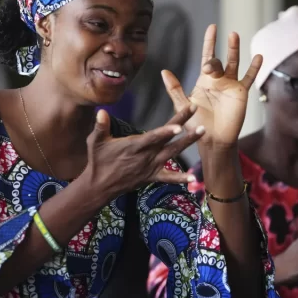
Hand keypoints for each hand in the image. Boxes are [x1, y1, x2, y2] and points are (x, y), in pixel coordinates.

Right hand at [83, 106, 203, 199]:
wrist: (99, 186)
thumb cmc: (98, 161)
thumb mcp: (95, 142)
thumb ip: (100, 126)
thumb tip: (102, 111)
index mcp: (134, 146)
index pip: (153, 137)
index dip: (166, 132)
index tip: (179, 126)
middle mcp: (145, 156)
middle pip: (168, 141)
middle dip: (184, 129)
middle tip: (197, 117)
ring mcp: (150, 167)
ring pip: (173, 154)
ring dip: (188, 143)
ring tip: (202, 132)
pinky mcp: (151, 176)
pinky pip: (168, 178)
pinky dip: (180, 178)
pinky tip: (194, 178)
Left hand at [162, 24, 261, 148]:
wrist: (212, 140)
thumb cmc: (196, 124)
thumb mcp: (183, 106)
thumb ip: (175, 89)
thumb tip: (164, 71)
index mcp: (204, 80)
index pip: (207, 56)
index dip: (209, 41)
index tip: (212, 27)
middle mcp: (218, 79)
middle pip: (219, 60)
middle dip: (215, 58)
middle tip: (210, 67)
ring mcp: (230, 85)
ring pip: (234, 63)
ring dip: (234, 49)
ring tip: (234, 35)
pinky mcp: (241, 93)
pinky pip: (249, 79)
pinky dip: (254, 68)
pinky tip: (259, 57)